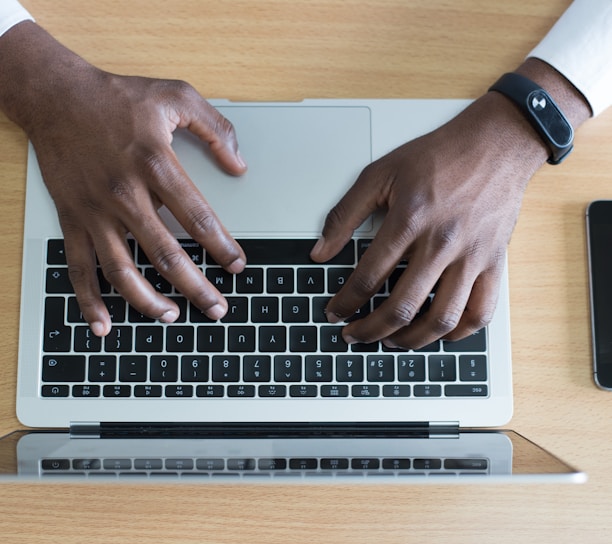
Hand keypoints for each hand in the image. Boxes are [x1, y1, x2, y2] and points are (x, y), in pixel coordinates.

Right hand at [0, 23, 246, 336]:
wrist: (56, 96)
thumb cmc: (118, 97)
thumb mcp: (176, 95)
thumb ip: (215, 129)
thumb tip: (239, 164)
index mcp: (155, 164)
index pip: (198, 218)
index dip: (222, 247)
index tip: (237, 265)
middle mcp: (125, 194)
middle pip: (166, 254)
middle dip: (196, 287)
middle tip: (218, 309)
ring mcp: (95, 211)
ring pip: (122, 270)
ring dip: (148, 301)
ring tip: (173, 317)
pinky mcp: (72, 219)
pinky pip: (79, 267)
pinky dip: (89, 300)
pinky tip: (104, 324)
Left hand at [311, 91, 548, 348]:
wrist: (496, 144)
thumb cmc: (438, 157)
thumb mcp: (380, 173)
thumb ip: (345, 214)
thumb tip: (320, 251)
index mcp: (409, 220)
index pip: (368, 277)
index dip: (345, 302)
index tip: (334, 312)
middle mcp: (442, 243)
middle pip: (401, 307)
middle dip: (370, 330)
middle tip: (354, 335)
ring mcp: (472, 257)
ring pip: (441, 319)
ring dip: (411, 340)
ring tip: (391, 341)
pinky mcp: (495, 263)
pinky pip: (481, 312)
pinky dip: (459, 332)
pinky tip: (439, 333)